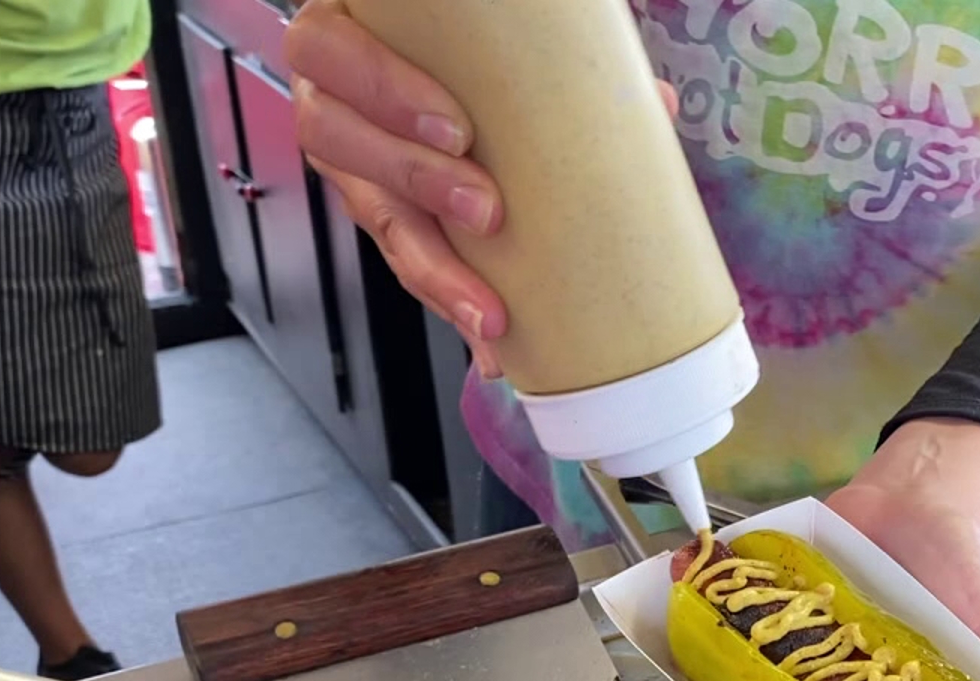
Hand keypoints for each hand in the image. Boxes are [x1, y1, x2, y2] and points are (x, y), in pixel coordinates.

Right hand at [283, 0, 676, 377]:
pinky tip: (490, 342)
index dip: (383, 92)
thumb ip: (553, 59)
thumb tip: (653, 102)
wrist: (454, 75)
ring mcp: (356, 162)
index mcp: (350, 38)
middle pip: (334, 138)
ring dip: (430, 263)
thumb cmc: (466, 53)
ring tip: (485, 306)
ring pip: (369, 213)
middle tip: (485, 211)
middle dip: (414, 178)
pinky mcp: (385, 215)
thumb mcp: (498, 47)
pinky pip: (406, 262)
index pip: (327, 52)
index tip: (457, 131)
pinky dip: (452, 303)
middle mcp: (338, 100)